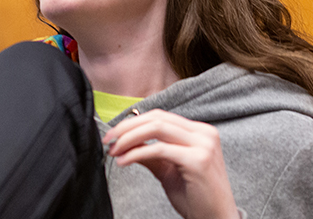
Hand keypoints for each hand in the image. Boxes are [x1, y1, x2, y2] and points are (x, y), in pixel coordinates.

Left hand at [103, 110, 238, 218]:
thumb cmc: (196, 197)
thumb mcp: (168, 170)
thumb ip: (150, 153)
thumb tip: (125, 142)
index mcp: (200, 132)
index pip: (160, 116)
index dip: (133, 122)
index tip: (114, 134)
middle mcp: (204, 133)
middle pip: (157, 118)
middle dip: (127, 127)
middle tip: (108, 140)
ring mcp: (203, 145)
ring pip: (156, 128)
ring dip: (129, 138)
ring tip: (114, 150)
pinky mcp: (198, 160)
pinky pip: (159, 149)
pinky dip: (136, 153)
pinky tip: (124, 161)